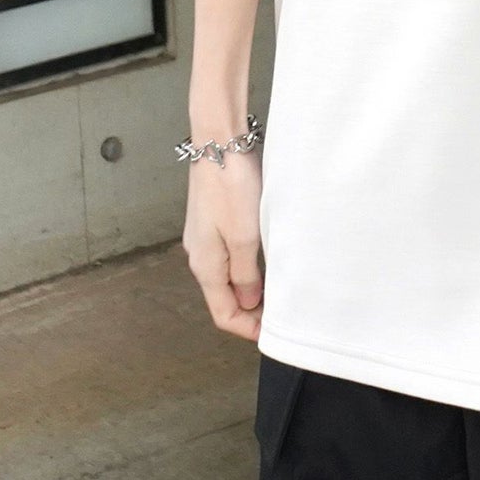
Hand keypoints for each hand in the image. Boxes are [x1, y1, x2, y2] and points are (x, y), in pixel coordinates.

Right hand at [181, 145, 264, 339]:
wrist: (218, 145)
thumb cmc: (231, 188)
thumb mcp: (244, 237)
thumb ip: (246, 275)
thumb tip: (248, 304)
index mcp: (205, 266)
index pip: (223, 313)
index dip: (247, 328)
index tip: (271, 334)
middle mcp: (200, 255)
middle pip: (223, 297)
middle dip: (249, 310)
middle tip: (279, 313)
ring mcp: (204, 237)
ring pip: (226, 275)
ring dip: (249, 287)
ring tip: (277, 290)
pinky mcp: (213, 220)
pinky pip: (228, 255)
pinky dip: (245, 266)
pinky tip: (264, 260)